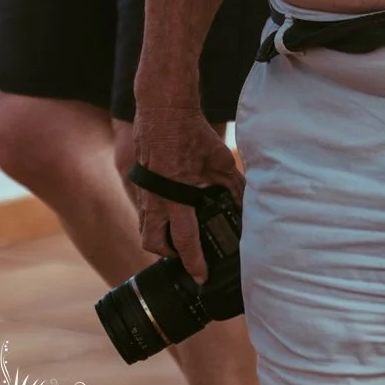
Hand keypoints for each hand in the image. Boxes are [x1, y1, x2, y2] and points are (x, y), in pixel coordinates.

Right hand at [130, 104, 243, 282]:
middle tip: (184, 255)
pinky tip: (170, 209)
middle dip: (168, 254)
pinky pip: (144, 209)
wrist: (163, 108)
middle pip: (153, 244)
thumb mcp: (219, 159)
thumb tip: (245, 204)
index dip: (194, 262)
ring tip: (178, 236)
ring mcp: (144, 191)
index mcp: (176, 198)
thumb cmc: (191, 131)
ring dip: (159, 236)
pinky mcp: (140, 181)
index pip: (184, 241)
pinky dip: (155, 216)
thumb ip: (232, 185)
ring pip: (145, 228)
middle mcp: (155, 200)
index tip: (200, 276)